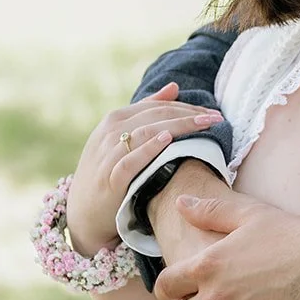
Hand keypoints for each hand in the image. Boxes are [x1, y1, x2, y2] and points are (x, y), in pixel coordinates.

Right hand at [65, 84, 223, 254]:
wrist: (83, 212)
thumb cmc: (110, 171)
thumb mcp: (122, 137)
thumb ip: (148, 112)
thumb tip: (174, 87)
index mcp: (114, 119)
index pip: (156, 106)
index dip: (186, 106)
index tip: (212, 112)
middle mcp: (109, 133)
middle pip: (155, 116)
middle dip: (189, 115)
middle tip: (216, 118)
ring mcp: (107, 155)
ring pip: (145, 133)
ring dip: (178, 127)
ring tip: (203, 125)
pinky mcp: (109, 179)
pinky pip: (129, 161)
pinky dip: (148, 149)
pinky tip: (168, 141)